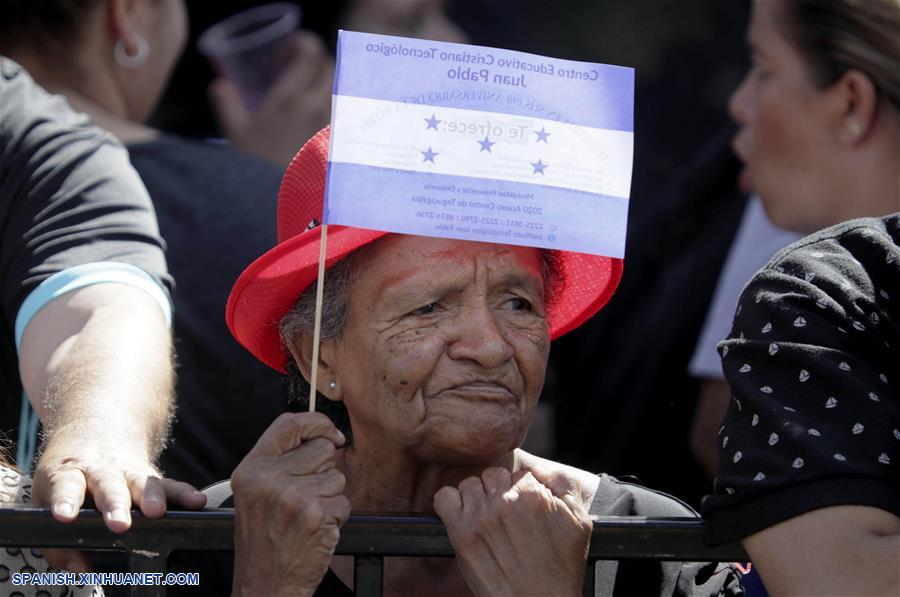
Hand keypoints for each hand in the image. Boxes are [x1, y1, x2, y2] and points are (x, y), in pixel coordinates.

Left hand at [32, 441, 204, 530]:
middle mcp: (100, 470)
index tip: (65, 516)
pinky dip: (183, 493)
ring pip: (140, 482)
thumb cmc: (67, 477)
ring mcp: (128, 471)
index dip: (66, 501)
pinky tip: (197, 501)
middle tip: (119, 523)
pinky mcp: (151, 476)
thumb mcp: (45, 499)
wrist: (95, 430)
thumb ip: (55, 542)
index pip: (65, 486)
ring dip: (150, 496)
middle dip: (115, 504)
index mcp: (68, 474)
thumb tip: (82, 568)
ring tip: (157, 512)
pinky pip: (170, 483)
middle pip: (107, 486)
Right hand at [211, 31, 333, 166]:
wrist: (279, 196)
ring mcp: (327, 124)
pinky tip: (319, 114)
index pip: (309, 57)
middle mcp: (314, 108)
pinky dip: (332, 106)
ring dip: (327, 83)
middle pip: (330, 69)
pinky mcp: (334, 140)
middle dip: (319, 61)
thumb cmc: (256, 164)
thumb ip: (227, 103)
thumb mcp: (236, 131)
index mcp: (289, 99)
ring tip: (312, 89)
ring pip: (338, 90)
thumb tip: (220, 85)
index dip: (305, 44)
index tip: (296, 45)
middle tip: (304, 65)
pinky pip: (339, 113)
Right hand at [231, 412, 349, 596]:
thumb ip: (279, 463)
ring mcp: (293, 496)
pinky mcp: (316, 514)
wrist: (263, 586)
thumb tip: (319, 436)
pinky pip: (344, 502)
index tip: (329, 432)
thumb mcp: (255, 495)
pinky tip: (316, 531)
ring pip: (337, 476)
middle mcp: (269, 479)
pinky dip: (337, 518)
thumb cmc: (263, 544)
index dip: (315, 422)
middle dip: (324, 470)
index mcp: (251, 469)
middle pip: (321, 449)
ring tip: (307, 517)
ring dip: (330, 497)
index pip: (288, 423)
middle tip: (306, 497)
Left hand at [434, 466, 591, 596]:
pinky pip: (444, 498)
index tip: (522, 508)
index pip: (519, 473)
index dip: (521, 490)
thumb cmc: (560, 568)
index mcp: (533, 494)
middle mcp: (505, 502)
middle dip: (499, 491)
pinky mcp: (461, 533)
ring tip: (486, 518)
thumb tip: (538, 469)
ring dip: (477, 498)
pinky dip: (450, 503)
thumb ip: (563, 483)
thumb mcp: (579, 521)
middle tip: (505, 514)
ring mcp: (481, 516)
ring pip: (470, 484)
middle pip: (493, 475)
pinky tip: (463, 517)